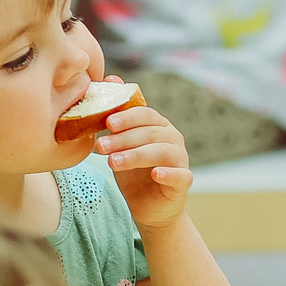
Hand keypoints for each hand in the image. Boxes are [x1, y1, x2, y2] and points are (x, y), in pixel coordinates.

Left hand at [93, 88, 194, 228]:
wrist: (147, 207)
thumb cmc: (132, 171)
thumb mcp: (120, 143)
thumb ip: (117, 115)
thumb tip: (110, 78)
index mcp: (157, 125)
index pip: (145, 113)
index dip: (127, 116)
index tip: (107, 123)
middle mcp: (172, 138)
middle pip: (150, 132)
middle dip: (124, 138)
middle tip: (101, 147)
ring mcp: (180, 159)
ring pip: (161, 152)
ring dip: (136, 155)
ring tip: (113, 163)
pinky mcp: (184, 181)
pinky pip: (180, 175)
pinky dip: (169, 173)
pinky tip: (155, 174)